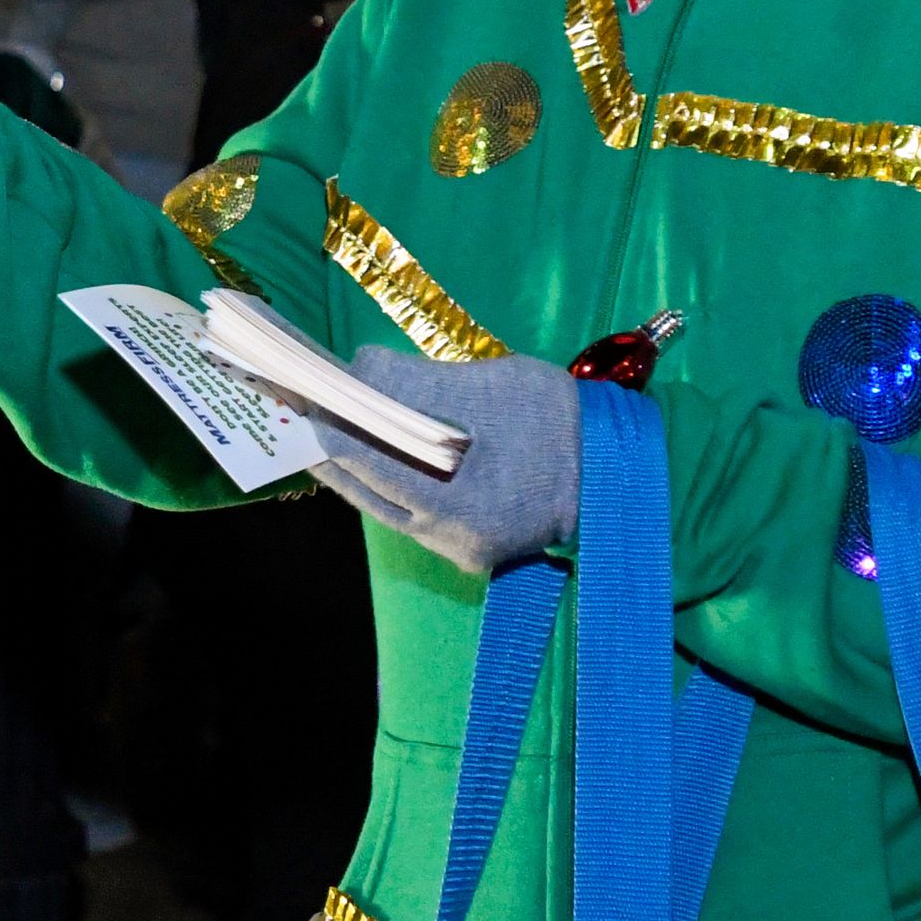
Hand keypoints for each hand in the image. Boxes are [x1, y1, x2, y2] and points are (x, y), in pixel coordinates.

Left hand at [295, 348, 584, 574]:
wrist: (619, 469)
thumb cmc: (559, 420)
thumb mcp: (492, 387)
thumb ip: (423, 384)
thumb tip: (362, 368)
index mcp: (457, 498)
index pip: (368, 459)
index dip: (332, 422)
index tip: (306, 391)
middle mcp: (450, 536)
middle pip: (365, 487)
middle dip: (334, 444)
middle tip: (301, 407)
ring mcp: (459, 548)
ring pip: (382, 506)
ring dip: (355, 466)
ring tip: (325, 427)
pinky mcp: (468, 552)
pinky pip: (410, 516)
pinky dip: (386, 484)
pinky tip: (370, 455)